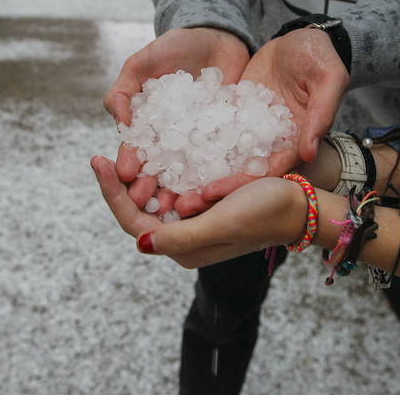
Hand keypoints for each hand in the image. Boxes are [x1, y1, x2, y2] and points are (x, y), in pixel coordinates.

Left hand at [91, 155, 307, 268]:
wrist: (300, 204)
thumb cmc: (264, 212)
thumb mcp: (221, 223)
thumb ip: (181, 236)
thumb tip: (140, 242)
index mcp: (183, 248)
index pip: (133, 222)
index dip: (111, 193)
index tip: (98, 159)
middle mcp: (184, 238)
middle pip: (138, 210)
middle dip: (122, 183)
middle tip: (104, 155)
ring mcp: (194, 221)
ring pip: (155, 196)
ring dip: (144, 175)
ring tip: (132, 151)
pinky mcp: (205, 205)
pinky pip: (176, 185)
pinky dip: (166, 170)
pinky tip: (158, 153)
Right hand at [103, 27, 249, 212]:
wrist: (219, 36)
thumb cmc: (175, 47)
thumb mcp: (141, 64)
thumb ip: (124, 92)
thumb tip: (118, 124)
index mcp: (147, 128)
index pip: (135, 152)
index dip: (130, 164)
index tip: (127, 176)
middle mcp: (172, 142)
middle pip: (161, 173)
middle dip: (155, 190)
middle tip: (154, 204)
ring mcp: (201, 143)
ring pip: (191, 175)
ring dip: (186, 193)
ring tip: (184, 207)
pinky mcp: (230, 140)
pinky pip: (225, 161)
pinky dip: (222, 177)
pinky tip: (220, 189)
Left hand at [177, 28, 347, 215]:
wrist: (302, 37)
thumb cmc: (321, 56)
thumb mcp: (329, 80)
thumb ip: (321, 114)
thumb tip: (308, 152)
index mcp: (295, 141)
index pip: (266, 171)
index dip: (240, 185)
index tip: (210, 195)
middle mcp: (269, 142)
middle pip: (238, 172)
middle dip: (210, 189)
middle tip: (177, 204)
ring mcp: (249, 128)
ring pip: (221, 156)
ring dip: (196, 173)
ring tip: (165, 186)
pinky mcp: (233, 113)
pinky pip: (211, 129)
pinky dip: (190, 142)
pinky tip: (164, 149)